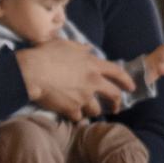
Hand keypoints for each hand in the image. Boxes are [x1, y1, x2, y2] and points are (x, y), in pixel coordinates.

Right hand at [14, 39, 136, 119]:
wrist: (31, 72)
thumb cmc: (45, 54)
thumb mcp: (65, 45)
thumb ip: (80, 49)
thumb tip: (88, 50)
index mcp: (93, 65)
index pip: (117, 72)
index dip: (126, 80)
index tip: (131, 87)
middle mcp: (92, 82)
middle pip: (113, 95)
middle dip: (116, 103)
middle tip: (115, 108)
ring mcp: (83, 97)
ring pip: (96, 110)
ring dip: (93, 111)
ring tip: (87, 110)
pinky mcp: (72, 109)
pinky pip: (79, 117)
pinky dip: (76, 117)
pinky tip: (72, 115)